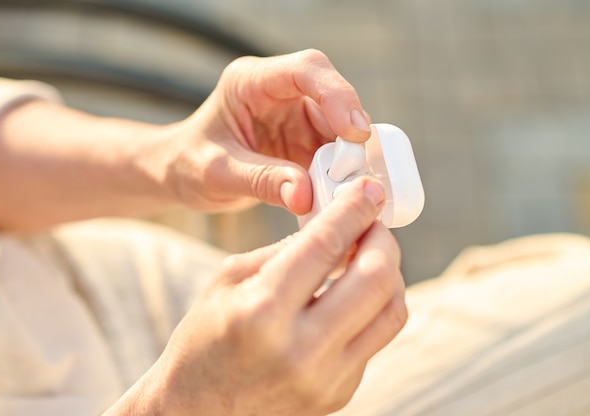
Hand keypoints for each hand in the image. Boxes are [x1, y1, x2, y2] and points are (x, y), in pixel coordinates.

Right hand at [107, 177, 407, 415]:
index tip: (369, 190)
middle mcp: (301, 348)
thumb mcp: (229, 281)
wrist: (197, 412)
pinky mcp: (341, 393)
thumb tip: (336, 227)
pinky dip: (372, 307)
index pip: (326, 245)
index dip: (354, 209)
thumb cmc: (205, 339)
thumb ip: (284, 251)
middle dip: (382, 238)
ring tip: (369, 257)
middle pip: (376, 278)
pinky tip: (353, 295)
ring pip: (391, 311)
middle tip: (372, 223)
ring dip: (388, 273)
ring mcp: (327, 378)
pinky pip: (376, 338)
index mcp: (262, 311)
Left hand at [156, 49, 371, 214]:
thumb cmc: (189, 164)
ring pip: (339, 129)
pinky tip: (336, 194)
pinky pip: (333, 152)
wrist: (181, 174)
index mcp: (251, 82)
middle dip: (348, 135)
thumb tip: (306, 196)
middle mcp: (279, 92)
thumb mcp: (218, 174)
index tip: (355, 132)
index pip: (306, 71)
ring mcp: (295, 116)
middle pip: (332, 99)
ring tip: (343, 191)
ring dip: (346, 159)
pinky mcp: (304, 140)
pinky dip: (339, 174)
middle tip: (354, 175)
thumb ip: (261, 181)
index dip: (337, 95)